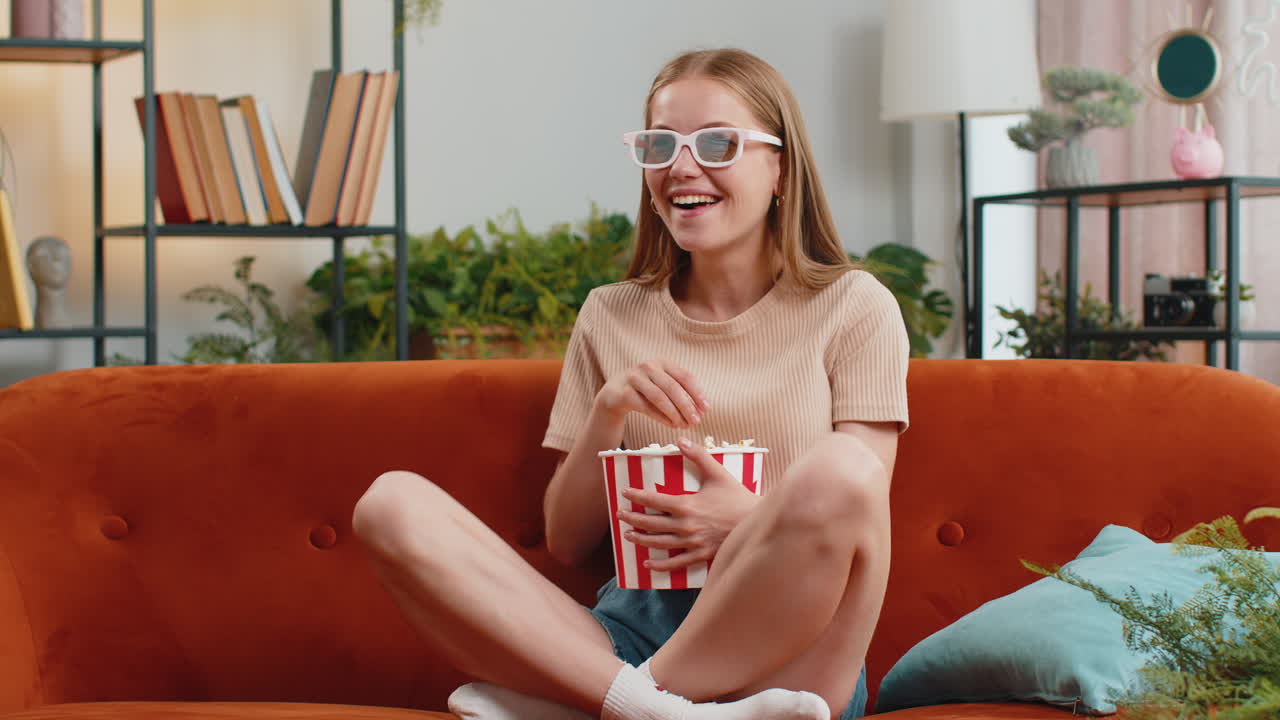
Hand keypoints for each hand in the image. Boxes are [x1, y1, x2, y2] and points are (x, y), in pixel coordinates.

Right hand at [595, 359, 709, 428]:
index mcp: (663, 362)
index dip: (697, 393)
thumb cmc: (645, 391)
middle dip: (687, 405)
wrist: (613, 395)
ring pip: (659, 396)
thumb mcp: (663, 387)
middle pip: (672, 387)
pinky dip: (660, 417)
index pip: (685, 376)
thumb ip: (681, 395)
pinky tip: (671, 425)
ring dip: (674, 413)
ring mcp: (634, 378)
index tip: (707, 409)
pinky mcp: (623, 392)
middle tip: (696, 421)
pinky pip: (645, 406)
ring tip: (684, 425)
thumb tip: (702, 411)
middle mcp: (648, 366)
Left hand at [617, 437, 757, 570]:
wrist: (755, 522)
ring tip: (628, 535)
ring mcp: (691, 542)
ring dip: (640, 539)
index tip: (624, 493)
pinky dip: (660, 565)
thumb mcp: (718, 473)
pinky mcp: (699, 555)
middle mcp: (685, 526)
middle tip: (619, 514)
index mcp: (686, 505)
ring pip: (658, 543)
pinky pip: (675, 562)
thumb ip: (698, 455)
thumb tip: (680, 440)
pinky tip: (647, 563)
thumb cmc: (737, 497)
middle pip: (651, 523)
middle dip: (632, 518)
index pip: (654, 500)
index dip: (637, 496)